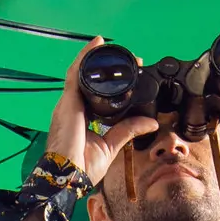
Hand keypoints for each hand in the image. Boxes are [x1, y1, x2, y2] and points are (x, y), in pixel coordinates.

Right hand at [45, 44, 162, 197]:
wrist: (68, 176)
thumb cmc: (82, 167)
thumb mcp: (112, 145)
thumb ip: (129, 130)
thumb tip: (151, 123)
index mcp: (81, 118)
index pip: (95, 94)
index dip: (110, 83)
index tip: (131, 75)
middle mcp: (73, 107)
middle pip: (88, 80)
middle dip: (105, 67)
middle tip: (128, 59)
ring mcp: (69, 103)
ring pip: (81, 72)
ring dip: (95, 58)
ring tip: (108, 45)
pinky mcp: (68, 101)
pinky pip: (76, 73)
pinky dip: (85, 58)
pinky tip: (95, 45)